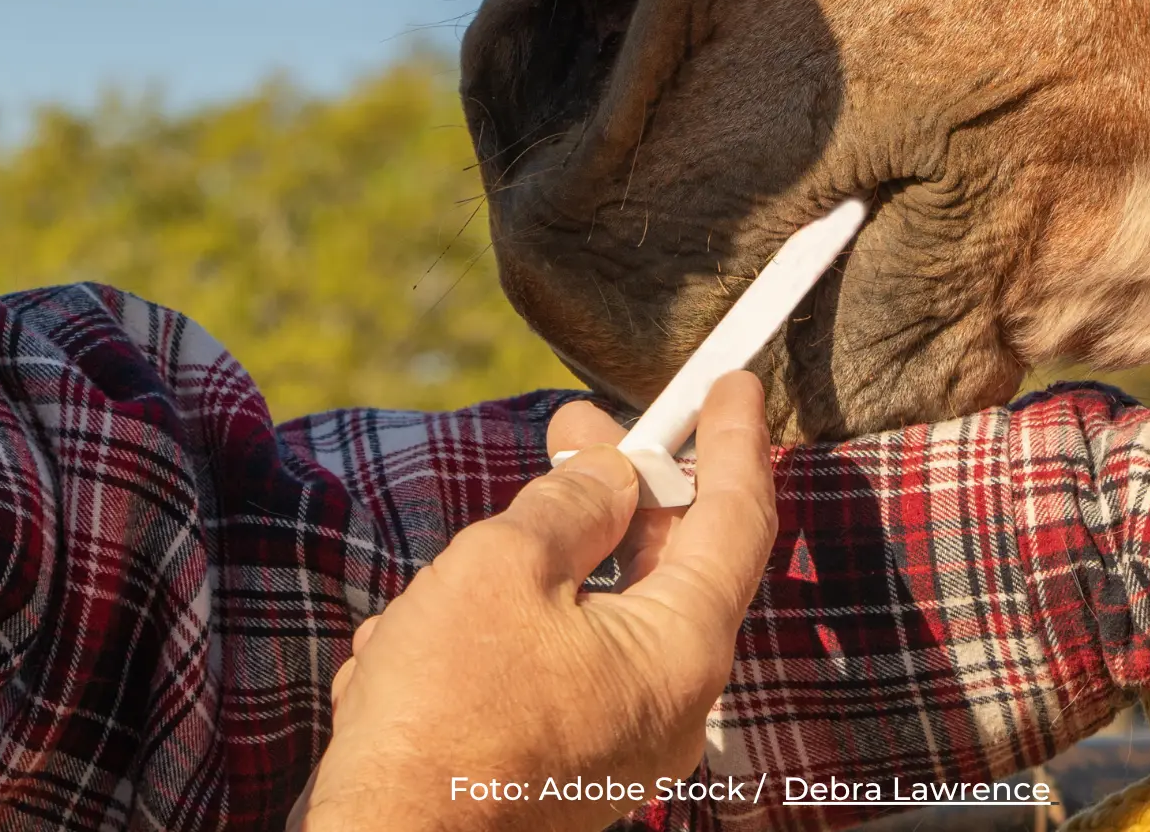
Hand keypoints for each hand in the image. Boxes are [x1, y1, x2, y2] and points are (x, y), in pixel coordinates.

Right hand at [295, 372, 777, 831]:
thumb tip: (610, 478)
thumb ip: (570, 507)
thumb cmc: (445, 718)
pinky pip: (547, 669)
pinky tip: (413, 648)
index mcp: (681, 648)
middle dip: (611, 492)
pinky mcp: (568, 761)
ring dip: (519, 578)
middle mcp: (669, 699)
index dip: (734, 441)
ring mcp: (620, 737)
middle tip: (572, 430)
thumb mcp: (502, 570)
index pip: (736, 519)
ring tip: (443, 579)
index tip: (734, 387)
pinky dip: (490, 641)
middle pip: (662, 563)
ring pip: (586, 613)